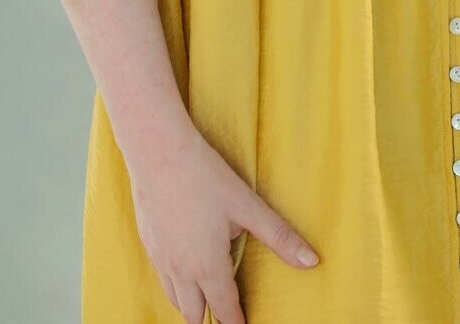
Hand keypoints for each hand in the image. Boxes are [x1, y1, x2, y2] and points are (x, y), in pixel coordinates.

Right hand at [127, 118, 318, 323]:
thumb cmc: (205, 177)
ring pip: (174, 299)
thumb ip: (279, 237)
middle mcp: (180, 270)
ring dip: (191, 305)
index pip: (224, 308)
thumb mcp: (247, 206)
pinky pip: (161, 278)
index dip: (236, 321)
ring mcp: (160, 258)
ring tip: (206, 301)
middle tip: (226, 316)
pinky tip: (183, 271)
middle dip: (210, 319)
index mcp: (207, 265)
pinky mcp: (148, 243)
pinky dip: (175, 285)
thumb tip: (312, 261)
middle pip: (193, 314)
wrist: (158, 152)